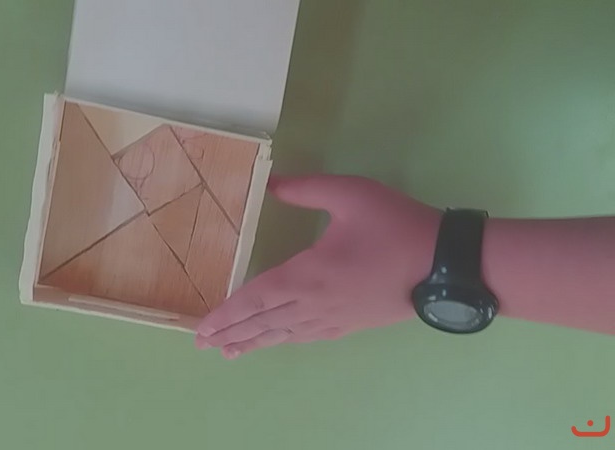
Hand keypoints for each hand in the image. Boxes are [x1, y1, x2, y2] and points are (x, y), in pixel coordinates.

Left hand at [195, 174, 441, 357]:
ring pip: (285, 334)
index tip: (203, 328)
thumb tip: (271, 184)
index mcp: (307, 274)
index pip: (256, 298)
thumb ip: (306, 188)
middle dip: (232, 334)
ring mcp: (334, 319)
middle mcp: (314, 304)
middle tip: (205, 346)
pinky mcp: (352, 324)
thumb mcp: (350, 194)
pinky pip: (309, 337)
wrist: (446, 264)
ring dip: (255, 342)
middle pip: (264, 323)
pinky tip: (280, 342)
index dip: (227, 314)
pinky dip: (286, 341)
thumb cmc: (396, 227)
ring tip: (230, 352)